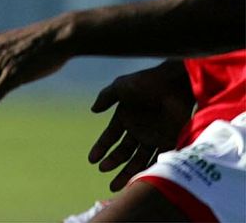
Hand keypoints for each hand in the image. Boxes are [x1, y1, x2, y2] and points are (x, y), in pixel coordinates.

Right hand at [86, 63, 193, 191]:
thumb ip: (106, 97)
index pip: (110, 138)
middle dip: (113, 163)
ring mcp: (154, 137)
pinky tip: (142, 178)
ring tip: (117, 184)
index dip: (101, 149)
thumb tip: (93, 110)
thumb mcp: (121, 87)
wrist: (174, 83)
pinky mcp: (170, 140)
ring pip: (139, 159)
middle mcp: (138, 130)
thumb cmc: (147, 82)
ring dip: (128, 172)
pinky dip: (151, 169)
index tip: (92, 160)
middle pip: (123, 152)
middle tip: (104, 173)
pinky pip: (159, 158)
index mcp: (125, 118)